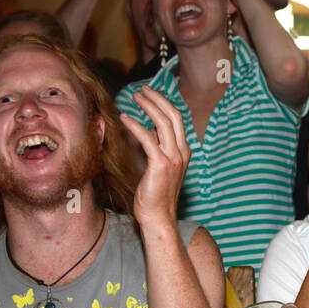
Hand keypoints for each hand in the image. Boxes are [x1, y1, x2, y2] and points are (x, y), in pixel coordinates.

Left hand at [121, 87, 189, 230]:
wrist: (158, 217)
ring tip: (135, 97)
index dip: (164, 103)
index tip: (150, 95)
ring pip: (163, 122)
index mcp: (184, 151)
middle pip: (173, 115)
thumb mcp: (158, 166)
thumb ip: (156, 148)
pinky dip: (135, 125)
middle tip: (142, 90)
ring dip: (148, 106)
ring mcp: (173, 158)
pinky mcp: (159, 165)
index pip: (177, 119)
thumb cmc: (155, 194)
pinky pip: (147, 138)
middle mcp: (181, 152)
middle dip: (158, 99)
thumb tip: (145, 131)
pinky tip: (125, 118)